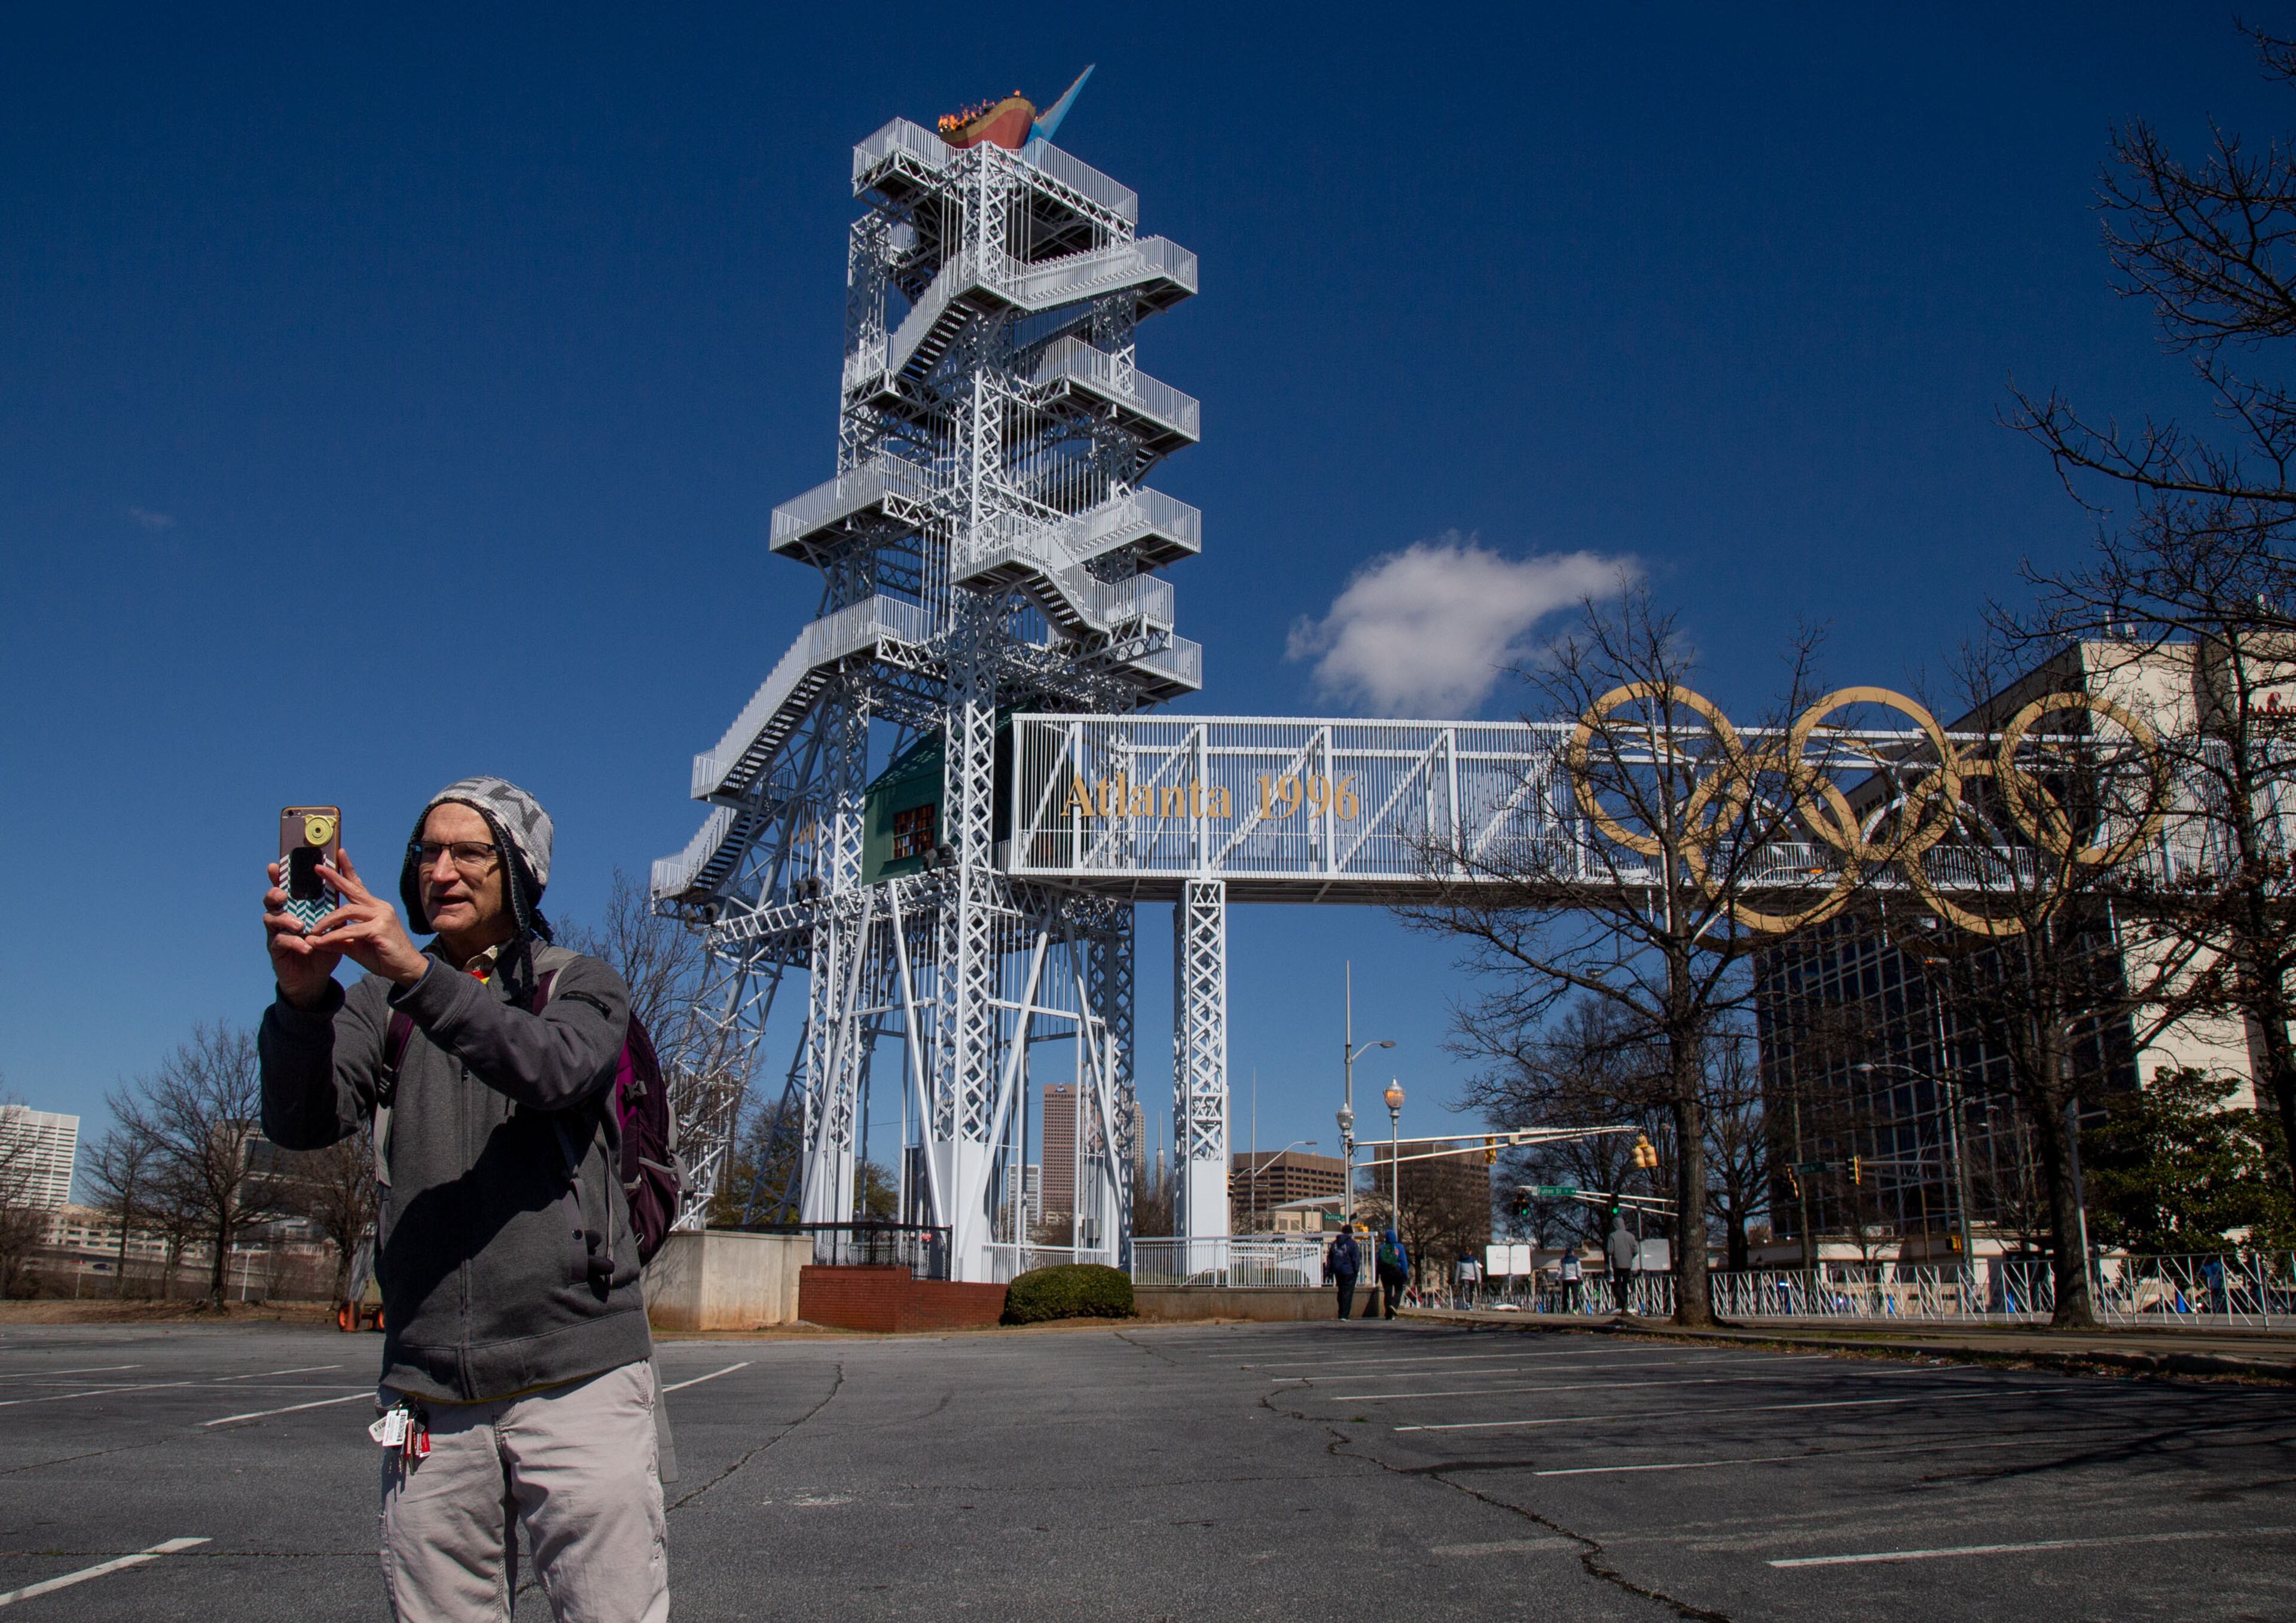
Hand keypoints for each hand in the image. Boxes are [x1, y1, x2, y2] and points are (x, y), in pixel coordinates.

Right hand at [265, 859, 341, 1009]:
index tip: (276, 864)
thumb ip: (337, 909)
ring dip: (285, 919)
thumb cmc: (324, 947)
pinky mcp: (276, 949)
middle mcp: (282, 916)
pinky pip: (280, 941)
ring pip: (271, 919)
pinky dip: (293, 942)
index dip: (280, 876)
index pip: (287, 887)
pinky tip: (305, 947)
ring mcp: (276, 932)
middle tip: (283, 894)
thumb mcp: (334, 926)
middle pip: (271, 899)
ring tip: (300, 925)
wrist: (316, 977)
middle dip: (274, 893)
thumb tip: (350, 887)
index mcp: (296, 907)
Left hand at [302, 849, 431, 987]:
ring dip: (327, 920)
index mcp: (375, 908)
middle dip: (334, 877)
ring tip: (313, 929)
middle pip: (353, 889)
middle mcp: (380, 907)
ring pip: (347, 911)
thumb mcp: (354, 946)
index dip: (348, 870)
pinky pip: (351, 930)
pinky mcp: (381, 929)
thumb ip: (337, 940)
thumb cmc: (383, 956)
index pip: (358, 885)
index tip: (339, 854)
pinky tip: (322, 941)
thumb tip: (313, 939)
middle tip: (317, 867)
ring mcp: (382, 916)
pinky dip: (334, 936)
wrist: (406, 970)